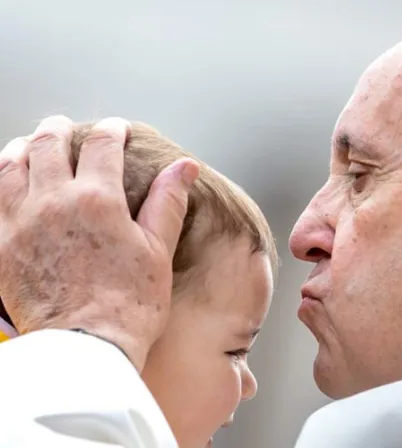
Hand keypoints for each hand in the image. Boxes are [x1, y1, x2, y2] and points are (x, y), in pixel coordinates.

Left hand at [0, 116, 198, 370]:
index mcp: (98, 199)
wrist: (86, 347)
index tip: (117, 129)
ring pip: (11, 165)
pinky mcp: (0, 246)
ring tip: (29, 145)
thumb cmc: (129, 304)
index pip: (102, 145)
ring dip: (22, 148)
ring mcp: (21, 222)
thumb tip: (183, 166)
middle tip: (66, 127)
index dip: (112, 130)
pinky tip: (5, 181)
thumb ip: (167, 201)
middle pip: (48, 144)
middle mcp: (54, 201)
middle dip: (60, 128)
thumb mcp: (158, 250)